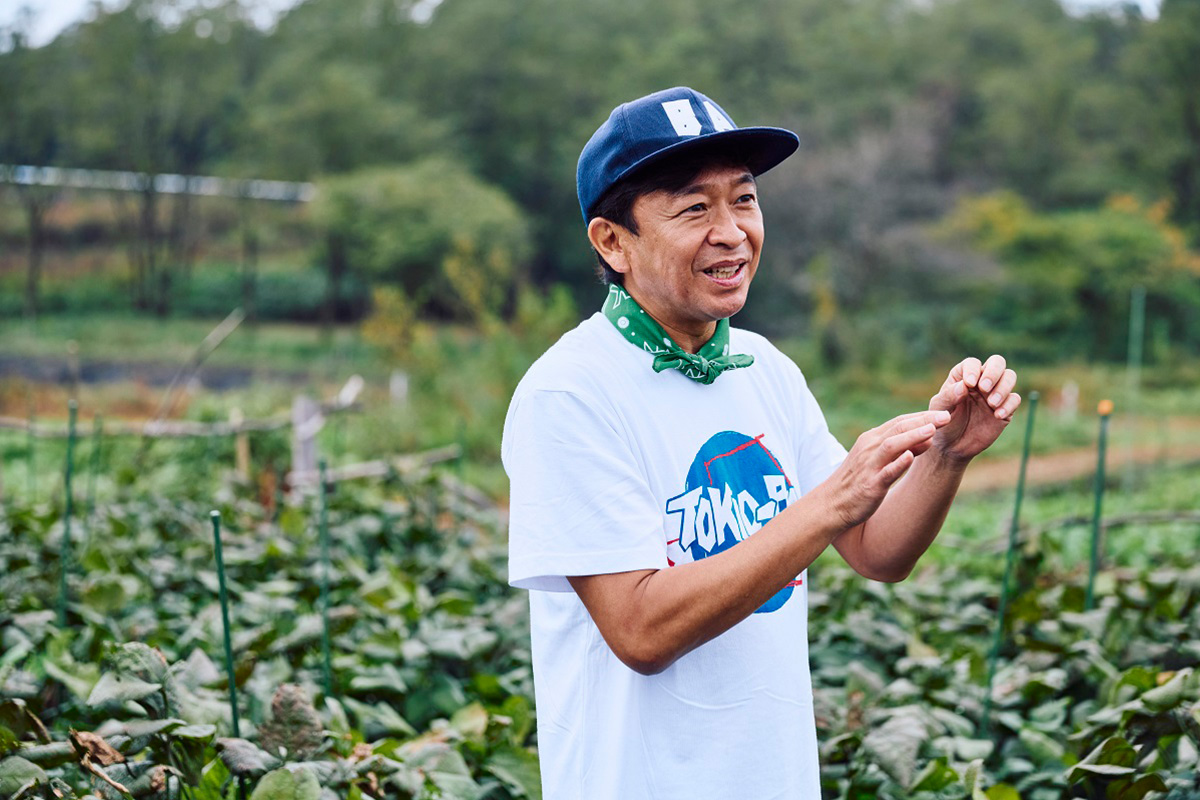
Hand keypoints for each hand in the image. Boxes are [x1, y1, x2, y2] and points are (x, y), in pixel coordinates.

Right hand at [816, 409, 953, 529]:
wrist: (832, 504)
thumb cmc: (858, 481)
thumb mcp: (879, 460)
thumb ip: (903, 448)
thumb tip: (929, 437)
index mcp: (871, 439)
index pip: (899, 421)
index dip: (922, 416)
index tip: (944, 412)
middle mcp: (869, 448)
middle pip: (898, 428)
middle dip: (923, 421)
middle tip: (946, 415)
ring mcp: (869, 466)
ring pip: (892, 445)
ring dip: (912, 436)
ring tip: (933, 430)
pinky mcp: (870, 485)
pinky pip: (885, 472)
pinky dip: (898, 463)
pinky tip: (910, 457)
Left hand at [929, 355, 1019, 462]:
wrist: (953, 447)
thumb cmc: (943, 424)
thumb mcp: (940, 409)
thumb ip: (949, 396)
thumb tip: (964, 386)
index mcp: (963, 377)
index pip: (972, 363)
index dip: (973, 370)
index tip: (969, 384)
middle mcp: (981, 381)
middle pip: (997, 362)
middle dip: (993, 372)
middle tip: (984, 388)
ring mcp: (995, 394)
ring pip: (1009, 377)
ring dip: (1003, 387)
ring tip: (991, 404)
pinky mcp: (1006, 409)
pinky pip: (1015, 399)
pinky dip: (1009, 405)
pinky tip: (997, 415)